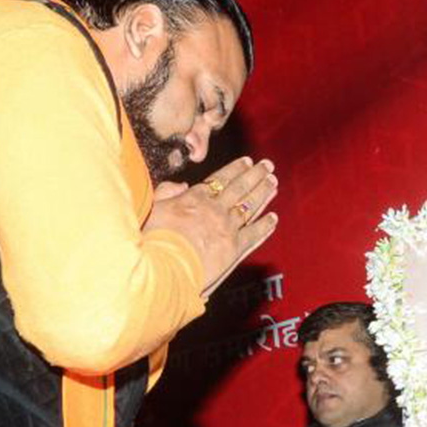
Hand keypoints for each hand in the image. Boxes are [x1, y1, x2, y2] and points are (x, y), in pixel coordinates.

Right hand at [143, 157, 279, 295]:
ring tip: (273, 183)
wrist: (165, 265)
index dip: (235, 169)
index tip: (247, 161)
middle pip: (240, 188)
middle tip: (268, 165)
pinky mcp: (234, 248)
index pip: (220, 179)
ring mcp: (227, 227)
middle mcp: (215, 209)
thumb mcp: (153, 208)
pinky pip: (254, 234)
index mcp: (195, 198)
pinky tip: (273, 218)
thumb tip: (182, 185)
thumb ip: (166, 193)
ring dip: (263, 193)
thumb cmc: (153, 239)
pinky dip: (265, 225)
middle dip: (255, 175)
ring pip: (250, 206)